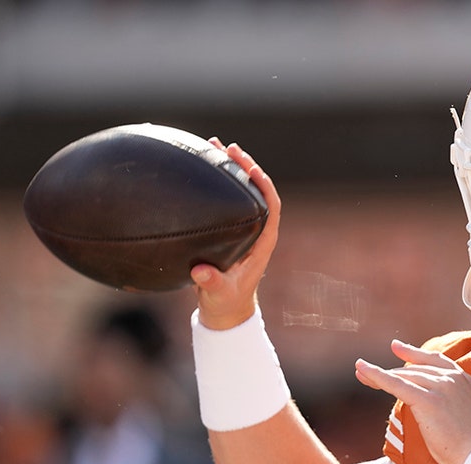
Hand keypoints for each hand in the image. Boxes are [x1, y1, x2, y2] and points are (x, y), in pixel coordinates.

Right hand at [190, 139, 280, 329]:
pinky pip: (226, 199)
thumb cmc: (226, 301)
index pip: (271, 206)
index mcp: (263, 242)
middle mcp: (256, 230)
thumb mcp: (219, 293)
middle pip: (257, 191)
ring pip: (242, 191)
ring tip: (213, 145)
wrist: (225, 310)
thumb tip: (201, 271)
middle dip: (245, 166)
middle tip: (228, 147)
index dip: (264, 185)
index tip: (250, 168)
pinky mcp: (230, 228)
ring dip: (230, 169)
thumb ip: (212, 282)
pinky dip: (216, 182)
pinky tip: (199, 167)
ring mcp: (244, 227)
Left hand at [354, 340, 470, 463]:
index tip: (397, 347)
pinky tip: (364, 371)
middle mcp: (454, 379)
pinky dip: (377, 376)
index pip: (435, 361)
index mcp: (464, 381)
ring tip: (360, 373)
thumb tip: (433, 408)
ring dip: (379, 374)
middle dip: (389, 370)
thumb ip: (451, 404)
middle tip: (365, 370)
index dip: (414, 353)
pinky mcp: (429, 400)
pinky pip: (397, 385)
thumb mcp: (466, 416)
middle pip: (414, 368)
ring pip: (404, 375)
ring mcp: (442, 387)